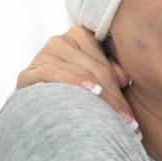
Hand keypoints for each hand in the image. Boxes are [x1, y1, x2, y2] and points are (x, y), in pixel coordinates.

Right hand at [15, 26, 136, 130]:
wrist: (30, 115)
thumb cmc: (68, 96)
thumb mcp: (94, 81)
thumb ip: (111, 75)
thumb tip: (127, 79)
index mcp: (79, 36)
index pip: (106, 63)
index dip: (121, 89)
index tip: (133, 117)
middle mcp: (60, 40)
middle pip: (97, 70)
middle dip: (115, 99)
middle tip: (130, 124)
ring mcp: (43, 54)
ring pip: (82, 71)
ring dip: (102, 98)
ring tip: (117, 122)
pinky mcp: (28, 73)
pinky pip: (55, 72)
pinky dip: (74, 80)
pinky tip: (92, 92)